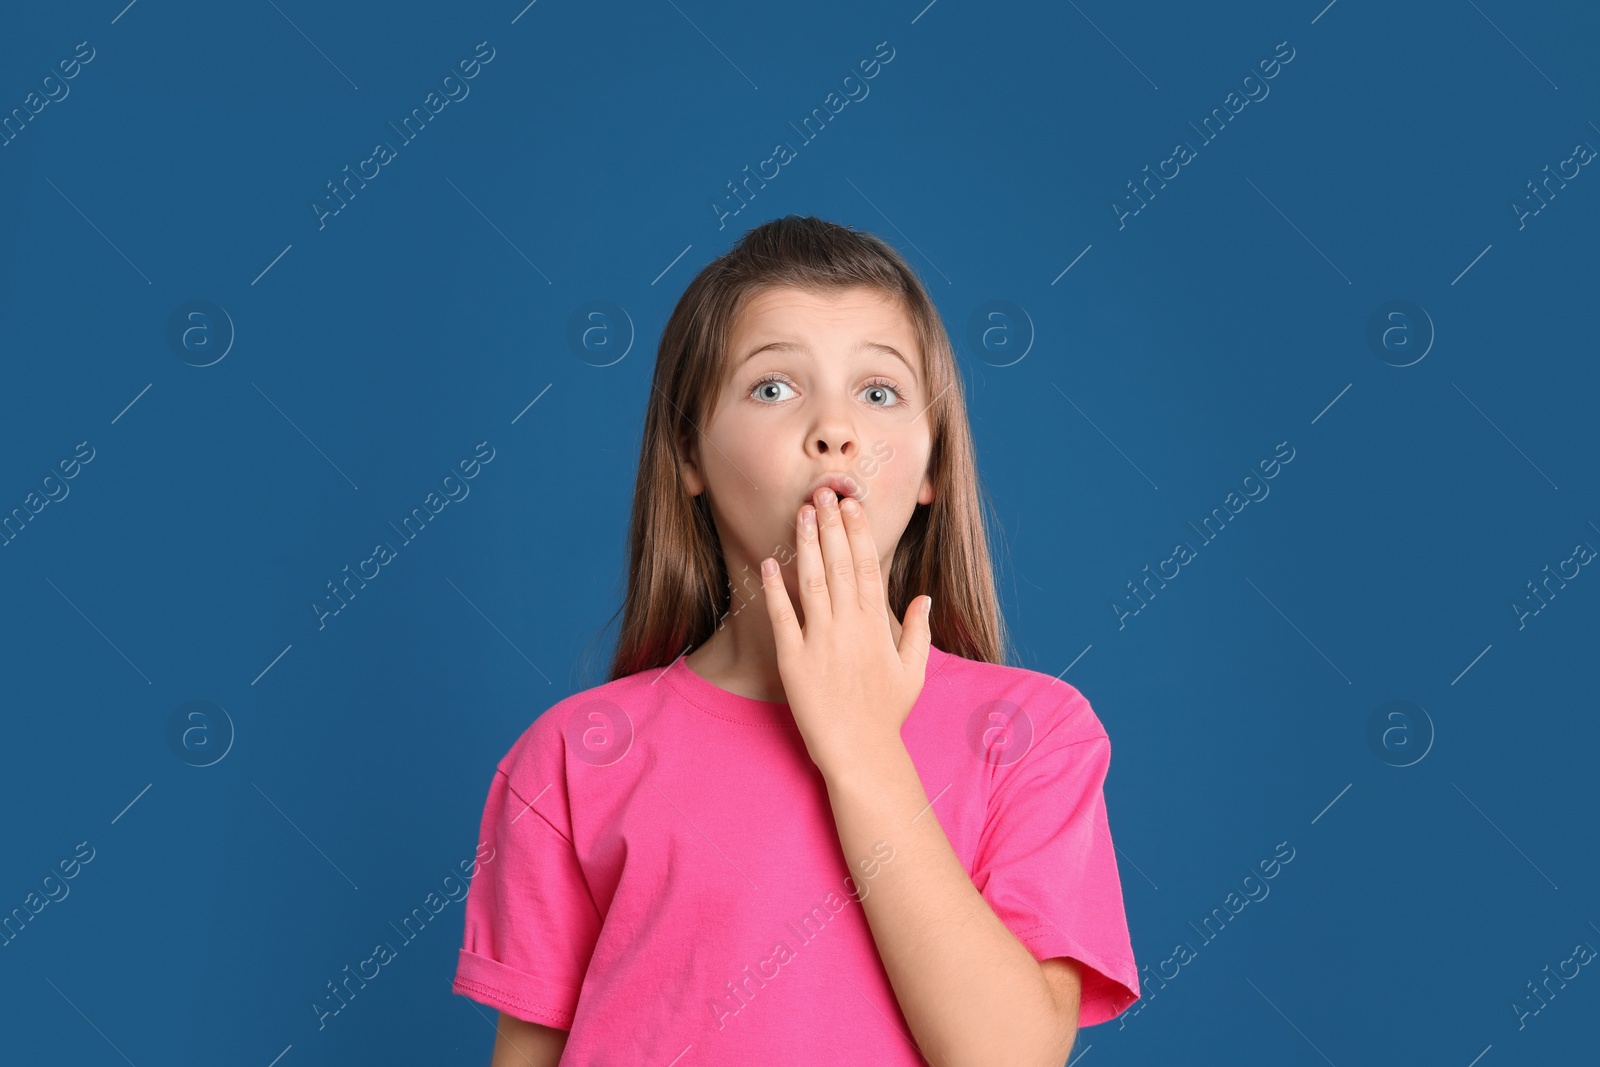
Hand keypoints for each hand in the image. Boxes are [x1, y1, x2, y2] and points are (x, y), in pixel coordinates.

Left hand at [758, 486, 932, 777]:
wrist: (861, 753)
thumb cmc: (886, 714)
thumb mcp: (913, 671)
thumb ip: (917, 631)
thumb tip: (923, 597)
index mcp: (876, 625)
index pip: (866, 566)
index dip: (857, 532)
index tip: (851, 505)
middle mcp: (850, 626)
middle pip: (839, 564)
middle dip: (831, 525)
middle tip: (823, 493)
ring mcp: (821, 641)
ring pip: (812, 582)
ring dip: (806, 545)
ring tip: (801, 514)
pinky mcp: (794, 660)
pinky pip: (782, 617)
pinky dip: (775, 589)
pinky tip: (770, 563)